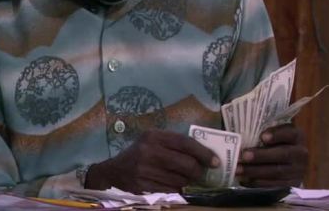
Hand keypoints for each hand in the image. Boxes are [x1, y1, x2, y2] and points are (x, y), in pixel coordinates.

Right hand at [85, 129, 218, 192]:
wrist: (113, 172)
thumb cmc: (138, 153)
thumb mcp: (151, 141)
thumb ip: (172, 144)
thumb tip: (202, 153)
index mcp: (153, 136)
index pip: (185, 143)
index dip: (203, 153)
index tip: (215, 161)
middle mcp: (149, 151)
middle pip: (186, 164)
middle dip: (199, 171)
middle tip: (203, 173)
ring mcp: (146, 170)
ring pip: (181, 180)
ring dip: (189, 182)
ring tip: (189, 179)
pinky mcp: (144, 186)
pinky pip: (171, 190)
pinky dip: (178, 189)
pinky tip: (176, 185)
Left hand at [235, 124, 306, 187]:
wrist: (292, 163)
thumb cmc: (276, 143)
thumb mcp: (276, 134)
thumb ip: (264, 132)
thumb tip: (240, 133)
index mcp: (297, 136)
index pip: (289, 133)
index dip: (277, 135)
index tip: (262, 137)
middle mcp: (300, 153)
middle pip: (282, 154)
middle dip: (261, 155)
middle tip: (244, 156)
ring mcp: (298, 171)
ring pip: (277, 171)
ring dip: (255, 171)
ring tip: (238, 169)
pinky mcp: (292, 185)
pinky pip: (275, 185)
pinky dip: (259, 183)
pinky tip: (245, 179)